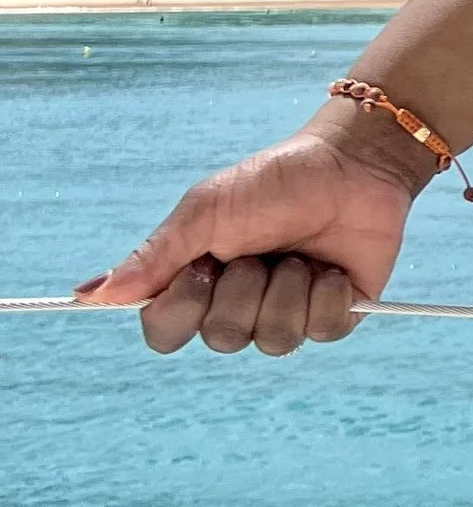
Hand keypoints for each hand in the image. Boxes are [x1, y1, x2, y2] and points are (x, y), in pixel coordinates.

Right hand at [76, 120, 423, 354]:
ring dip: (287, 288)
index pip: (164, 333)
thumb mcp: (206, 211)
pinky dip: (326, 295)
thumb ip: (154, 256)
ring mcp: (287, 314)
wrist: (350, 165)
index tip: (204, 267)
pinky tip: (331, 268)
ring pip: (273, 341)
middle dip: (243, 289)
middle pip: (221, 339)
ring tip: (299, 254)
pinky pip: (322, 332)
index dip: (182, 309)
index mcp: (198, 282)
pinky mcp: (333, 316)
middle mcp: (239, 306)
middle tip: (259, 251)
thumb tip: (89, 296)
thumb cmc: (273, 181)